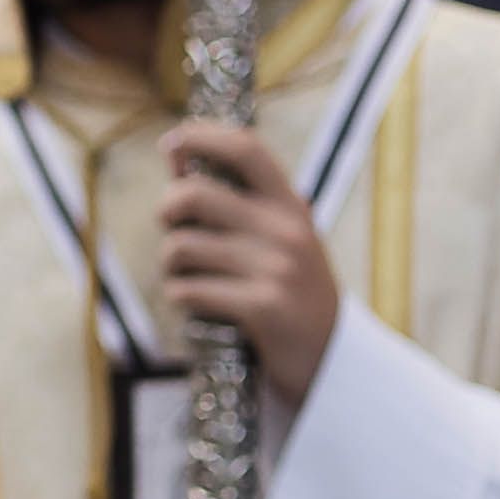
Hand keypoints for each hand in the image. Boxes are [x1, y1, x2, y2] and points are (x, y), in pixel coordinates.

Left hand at [155, 121, 338, 410]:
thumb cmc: (290, 292)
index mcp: (291, 207)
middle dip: (167, 213)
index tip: (171, 143)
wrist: (332, 360)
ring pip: (179, 247)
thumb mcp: (280, 239)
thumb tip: (176, 157)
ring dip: (171, 267)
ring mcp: (276, 269)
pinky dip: (181, 298)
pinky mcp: (261, 308)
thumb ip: (236, 202)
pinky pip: (186, 290)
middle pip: (192, 195)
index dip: (201, 137)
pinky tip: (199, 306)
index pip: (246, 149)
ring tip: (192, 279)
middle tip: (174, 232)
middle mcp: (286, 231)